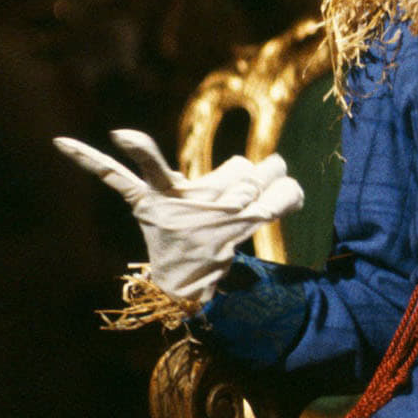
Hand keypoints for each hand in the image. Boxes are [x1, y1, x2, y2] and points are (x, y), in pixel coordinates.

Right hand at [55, 129, 302, 301]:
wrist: (183, 282)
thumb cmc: (168, 236)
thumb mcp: (149, 206)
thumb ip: (148, 177)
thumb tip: (131, 142)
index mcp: (161, 195)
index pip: (148, 168)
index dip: (138, 151)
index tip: (121, 135)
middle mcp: (190, 203)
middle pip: (236, 166)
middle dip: (244, 174)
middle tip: (244, 186)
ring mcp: (217, 217)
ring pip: (257, 177)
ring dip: (271, 178)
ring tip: (275, 180)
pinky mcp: (242, 229)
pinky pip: (274, 206)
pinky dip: (288, 197)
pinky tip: (296, 194)